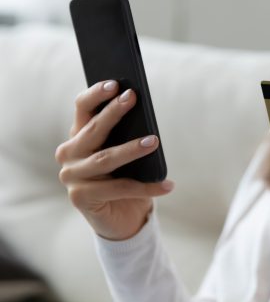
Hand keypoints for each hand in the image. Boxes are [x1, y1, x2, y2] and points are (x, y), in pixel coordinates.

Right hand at [55, 80, 173, 240]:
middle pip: (93, 130)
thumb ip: (128, 136)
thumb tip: (145, 118)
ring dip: (132, 149)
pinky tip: (167, 184)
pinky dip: (147, 187)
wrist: (122, 218)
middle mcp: (69, 154)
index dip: (96, 94)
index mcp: (79, 136)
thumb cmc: (127, 177)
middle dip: (114, 111)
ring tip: (154, 141)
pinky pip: (119, 188)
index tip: (114, 83)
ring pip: (105, 158)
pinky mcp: (81, 198)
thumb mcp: (127, 154)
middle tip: (132, 97)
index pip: (82, 108)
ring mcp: (72, 177)